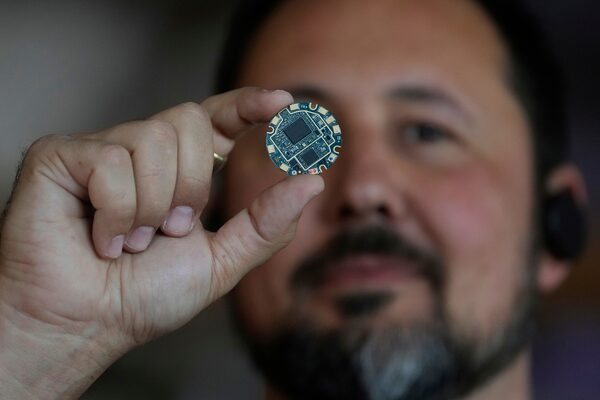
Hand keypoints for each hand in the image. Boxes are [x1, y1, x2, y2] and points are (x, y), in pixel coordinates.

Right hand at [0, 88, 323, 397]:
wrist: (89, 324)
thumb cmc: (146, 295)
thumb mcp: (221, 261)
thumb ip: (266, 223)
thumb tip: (313, 181)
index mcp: (181, 169)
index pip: (217, 118)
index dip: (248, 104)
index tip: (285, 104)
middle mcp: (142, 151)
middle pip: (188, 121)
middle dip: (193, 184)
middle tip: (171, 231)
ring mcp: (101, 150)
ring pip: (152, 138)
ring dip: (154, 206)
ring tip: (133, 241)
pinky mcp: (60, 156)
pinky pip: (110, 162)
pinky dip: (117, 213)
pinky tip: (101, 239)